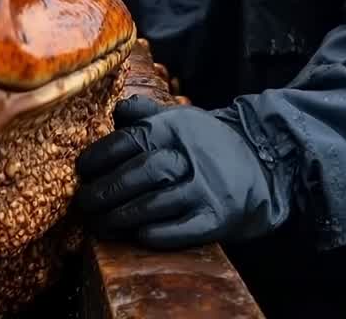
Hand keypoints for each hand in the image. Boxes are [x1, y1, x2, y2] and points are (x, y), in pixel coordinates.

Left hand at [73, 95, 288, 249]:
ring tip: (100, 225)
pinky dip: (158, 234)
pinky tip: (138, 235)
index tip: (81, 170)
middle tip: (83, 204)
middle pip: (140, 173)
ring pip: (156, 203)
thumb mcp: (180, 119)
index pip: (130, 139)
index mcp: (175, 127)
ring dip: (122, 216)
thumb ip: (146, 113)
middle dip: (105, 191)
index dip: (99, 156)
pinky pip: (184, 229)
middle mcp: (190, 154)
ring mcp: (206, 187)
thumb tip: (115, 111)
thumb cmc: (207, 143)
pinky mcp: (219, 217)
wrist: (264, 163)